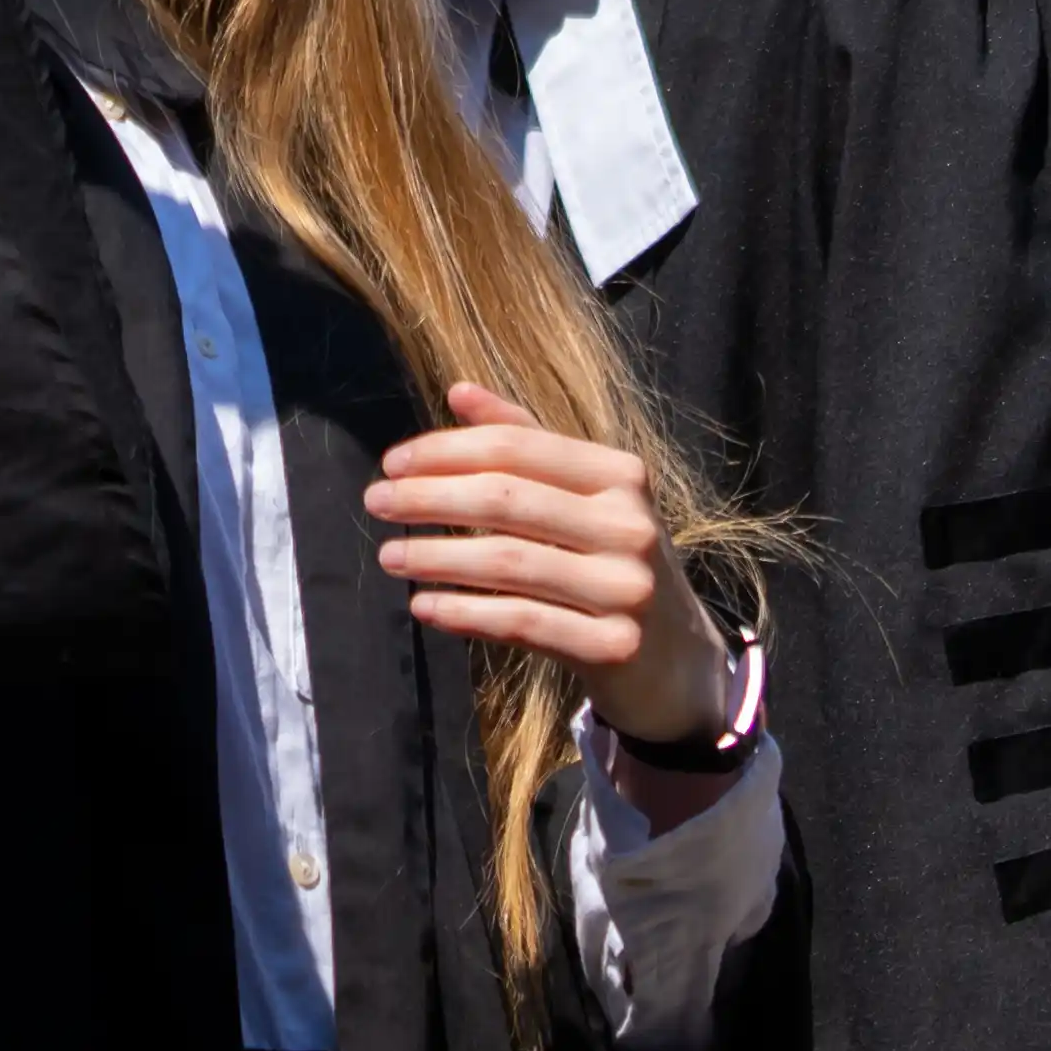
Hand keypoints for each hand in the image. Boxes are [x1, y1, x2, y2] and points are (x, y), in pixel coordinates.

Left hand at [368, 384, 727, 769]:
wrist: (675, 659)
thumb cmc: (613, 562)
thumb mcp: (587, 496)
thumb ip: (526, 441)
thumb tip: (459, 392)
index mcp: (621, 475)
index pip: (518, 448)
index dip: (447, 451)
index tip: (392, 462)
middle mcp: (629, 525)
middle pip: (507, 500)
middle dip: (429, 498)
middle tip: (376, 502)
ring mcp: (626, 588)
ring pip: (508, 562)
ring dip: (436, 557)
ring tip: (389, 556)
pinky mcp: (612, 646)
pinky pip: (520, 621)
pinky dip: (464, 611)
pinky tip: (424, 605)